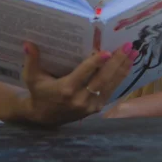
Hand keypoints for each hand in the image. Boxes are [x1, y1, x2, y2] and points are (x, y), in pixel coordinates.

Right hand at [21, 41, 136, 125]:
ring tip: (133, 53)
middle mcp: (80, 99)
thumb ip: (32, 60)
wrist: (43, 117)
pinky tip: (128, 65)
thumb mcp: (32, 77)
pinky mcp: (96, 108)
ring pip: (110, 85)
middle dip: (116, 62)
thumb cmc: (38, 92)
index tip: (106, 52)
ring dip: (123, 68)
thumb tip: (28, 44)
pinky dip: (120, 78)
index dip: (95, 63)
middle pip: (102, 79)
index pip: (84, 74)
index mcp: (66, 89)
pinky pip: (111, 91)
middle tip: (127, 46)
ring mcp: (90, 105)